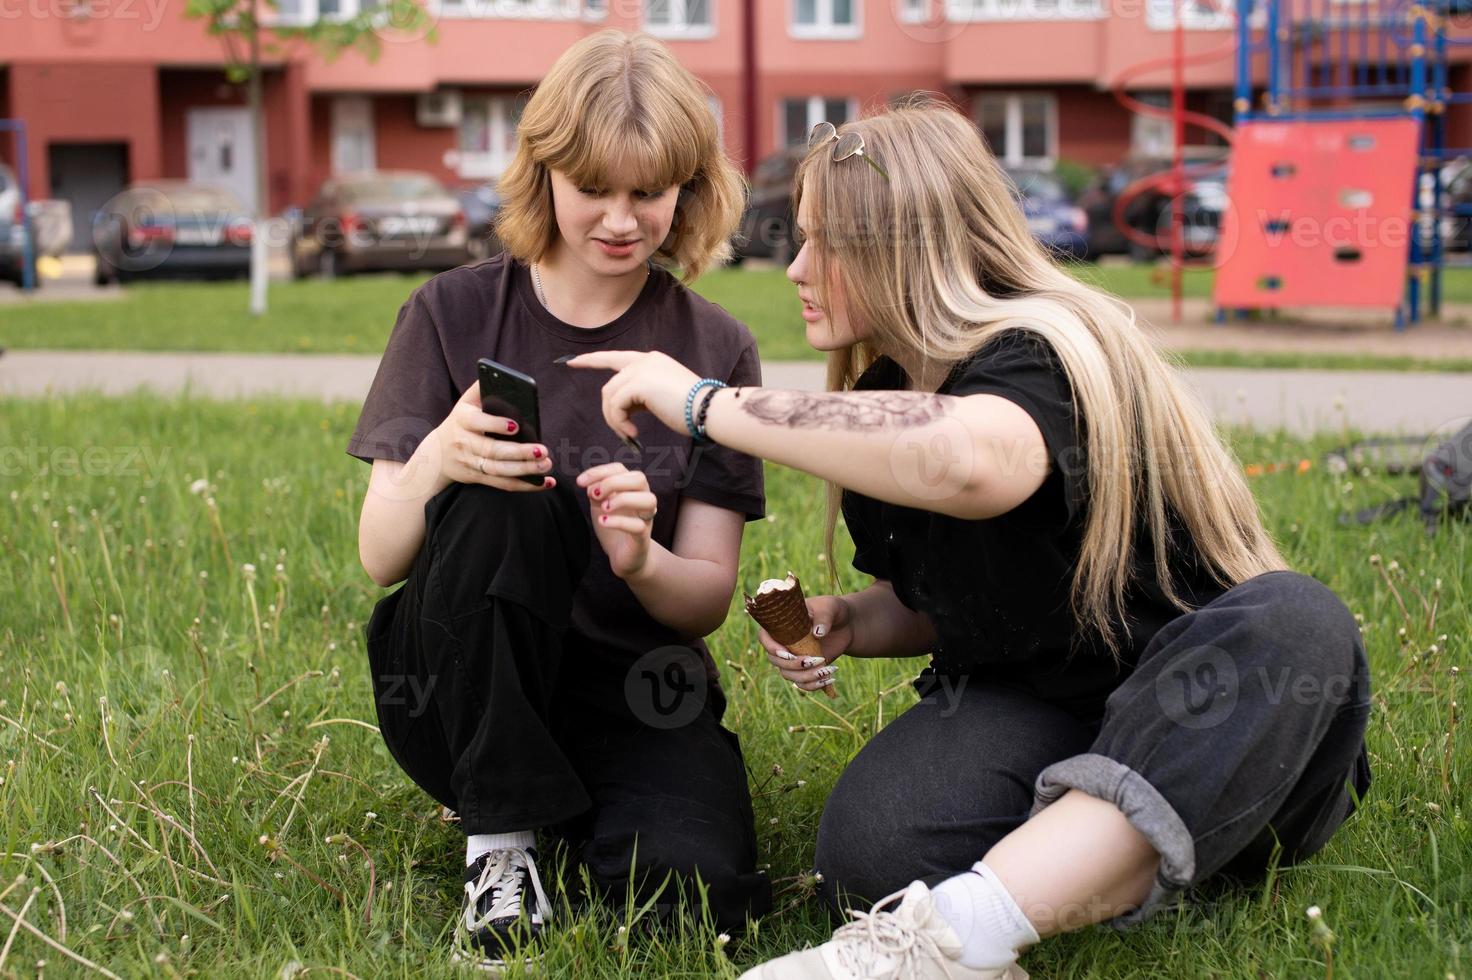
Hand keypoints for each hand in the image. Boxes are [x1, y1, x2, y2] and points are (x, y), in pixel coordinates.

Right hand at [435, 381, 554, 491]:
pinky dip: (524, 485)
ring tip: (546, 464)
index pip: (477, 422)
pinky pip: (502, 484)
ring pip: (499, 470)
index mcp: (462, 419)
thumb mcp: (465, 404)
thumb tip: (501, 375)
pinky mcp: (477, 477)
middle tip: (543, 450)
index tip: (516, 425)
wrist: (436, 455)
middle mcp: (464, 443)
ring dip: (525, 470)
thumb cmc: (461, 422)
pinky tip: (544, 482)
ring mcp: (470, 463)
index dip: (495, 424)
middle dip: (519, 452)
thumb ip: (481, 388)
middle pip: (493, 450)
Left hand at [562, 351, 700, 444]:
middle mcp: (644, 360)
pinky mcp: (639, 383)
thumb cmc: (692, 410)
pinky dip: (619, 422)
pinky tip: (633, 433)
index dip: (591, 359)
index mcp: (651, 360)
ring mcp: (641, 369)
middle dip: (609, 412)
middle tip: (623, 432)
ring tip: (629, 434)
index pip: (614, 357)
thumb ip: (642, 396)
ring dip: (614, 420)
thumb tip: (625, 408)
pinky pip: (616, 405)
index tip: (571, 361)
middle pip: (609, 385)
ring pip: (609, 396)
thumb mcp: (662, 398)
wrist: (709, 410)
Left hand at [576, 462, 656, 579]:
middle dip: (613, 482)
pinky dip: (618, 522)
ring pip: (648, 499)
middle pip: (639, 479)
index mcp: (632, 488)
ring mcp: (646, 519)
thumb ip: (596, 491)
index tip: (580, 482)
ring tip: (604, 508)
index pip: (620, 469)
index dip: (599, 471)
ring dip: (623, 499)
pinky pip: (638, 526)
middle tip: (595, 495)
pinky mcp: (643, 537)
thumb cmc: (614, 527)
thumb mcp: (600, 505)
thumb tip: (590, 483)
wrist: (623, 556)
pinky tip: (603, 521)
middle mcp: (643, 499)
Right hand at [757, 595, 853, 692]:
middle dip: (793, 665)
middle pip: (775, 660)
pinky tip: (829, 679)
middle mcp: (782, 643)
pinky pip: (801, 684)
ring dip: (805, 676)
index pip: (764, 637)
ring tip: (826, 669)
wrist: (845, 625)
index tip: (788, 653)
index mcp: (781, 624)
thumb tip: (817, 633)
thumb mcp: (829, 608)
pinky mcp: (804, 670)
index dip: (771, 647)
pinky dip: (813, 685)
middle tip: (814, 660)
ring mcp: (792, 658)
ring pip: (788, 674)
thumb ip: (824, 618)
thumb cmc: (832, 610)